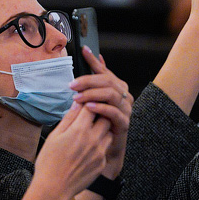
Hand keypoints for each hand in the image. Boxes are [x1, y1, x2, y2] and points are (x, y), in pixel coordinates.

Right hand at [34, 100, 111, 199]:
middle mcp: (93, 139)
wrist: (53, 188)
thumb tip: (77, 104)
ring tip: (89, 133)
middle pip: (105, 118)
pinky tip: (87, 150)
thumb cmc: (49, 162)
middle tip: (89, 117)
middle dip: (98, 114)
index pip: (91, 107)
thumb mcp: (54, 136)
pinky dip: (99, 145)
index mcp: (79, 130)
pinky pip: (105, 148)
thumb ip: (68, 119)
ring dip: (102, 130)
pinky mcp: (101, 163)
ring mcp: (99, 152)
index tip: (84, 104)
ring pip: (109, 133)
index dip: (87, 103)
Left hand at [68, 46, 131, 178]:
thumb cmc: (98, 122)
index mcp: (117, 87)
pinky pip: (114, 112)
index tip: (83, 50)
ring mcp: (126, 109)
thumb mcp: (93, 99)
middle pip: (108, 81)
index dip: (93, 61)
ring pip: (111, 94)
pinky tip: (89, 107)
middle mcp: (124, 96)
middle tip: (72, 85)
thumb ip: (95, 80)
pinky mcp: (124, 123)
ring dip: (92, 94)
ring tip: (77, 97)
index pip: (104, 71)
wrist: (105, 149)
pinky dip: (100, 108)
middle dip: (88, 81)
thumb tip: (96, 56)